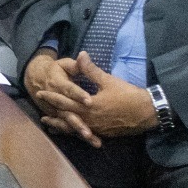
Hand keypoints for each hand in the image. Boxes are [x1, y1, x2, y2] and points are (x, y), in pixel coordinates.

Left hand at [32, 51, 157, 146]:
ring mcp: (97, 128)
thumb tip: (80, 54)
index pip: (65, 101)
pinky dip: (76, 132)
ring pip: (75, 129)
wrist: (147, 112)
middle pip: (67, 118)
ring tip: (51, 126)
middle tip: (41, 114)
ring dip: (62, 126)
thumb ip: (91, 70)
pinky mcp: (104, 133)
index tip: (40, 93)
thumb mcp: (108, 80)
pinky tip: (74, 132)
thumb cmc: (128, 95)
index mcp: (89, 106)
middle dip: (54, 115)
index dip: (52, 97)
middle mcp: (90, 120)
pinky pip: (85, 133)